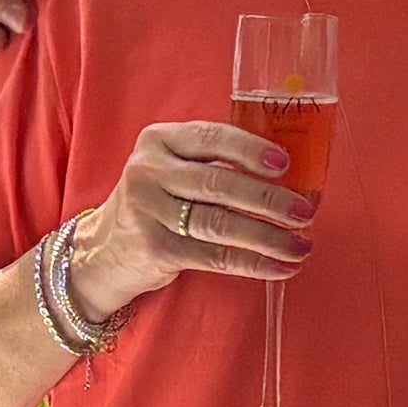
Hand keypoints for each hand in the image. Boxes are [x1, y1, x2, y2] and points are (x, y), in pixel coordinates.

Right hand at [70, 116, 308, 318]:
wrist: (102, 251)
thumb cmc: (155, 203)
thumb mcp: (170, 169)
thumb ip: (212, 162)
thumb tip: (287, 174)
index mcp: (158, 141)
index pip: (210, 139)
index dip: (250, 150)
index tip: (285, 163)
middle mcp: (149, 173)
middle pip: (220, 184)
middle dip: (269, 199)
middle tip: (305, 211)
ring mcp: (149, 213)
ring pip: (221, 223)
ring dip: (269, 237)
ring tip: (302, 245)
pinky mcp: (157, 250)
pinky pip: (216, 256)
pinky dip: (253, 263)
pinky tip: (281, 267)